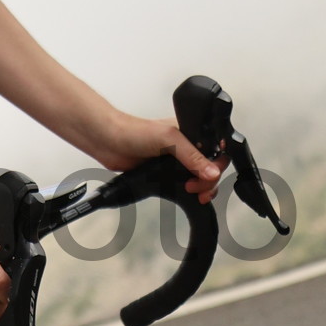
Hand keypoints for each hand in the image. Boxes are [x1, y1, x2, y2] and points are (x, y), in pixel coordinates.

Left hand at [86, 109, 223, 204]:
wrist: (109, 141)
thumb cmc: (134, 131)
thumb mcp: (169, 140)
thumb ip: (191, 156)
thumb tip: (212, 172)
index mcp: (192, 133)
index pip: (216, 151)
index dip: (217, 167)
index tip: (209, 177)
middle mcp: (186, 147)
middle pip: (210, 168)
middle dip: (208, 181)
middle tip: (196, 189)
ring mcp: (176, 161)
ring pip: (198, 178)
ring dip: (200, 188)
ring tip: (192, 193)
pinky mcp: (165, 173)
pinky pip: (182, 184)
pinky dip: (186, 192)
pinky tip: (185, 194)